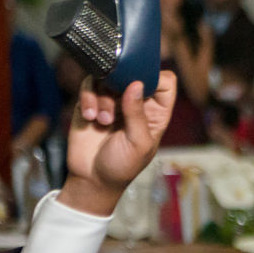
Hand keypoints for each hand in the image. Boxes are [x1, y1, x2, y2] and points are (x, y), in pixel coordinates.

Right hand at [61, 72, 177, 214]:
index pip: (165, 82)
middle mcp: (135, 103)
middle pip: (134, 73)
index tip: (141, 88)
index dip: (156, 79)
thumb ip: (137, 114)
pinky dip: (88, 97)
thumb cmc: (122, 166)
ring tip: (103, 120)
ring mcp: (112, 100)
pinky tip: (90, 116)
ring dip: (104, 97)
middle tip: (117, 99)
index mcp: (155, 112)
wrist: (92, 179)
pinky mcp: (91, 102)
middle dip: (123, 85)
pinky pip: (90, 85)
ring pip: (110, 78)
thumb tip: (136, 84)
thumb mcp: (137, 143)